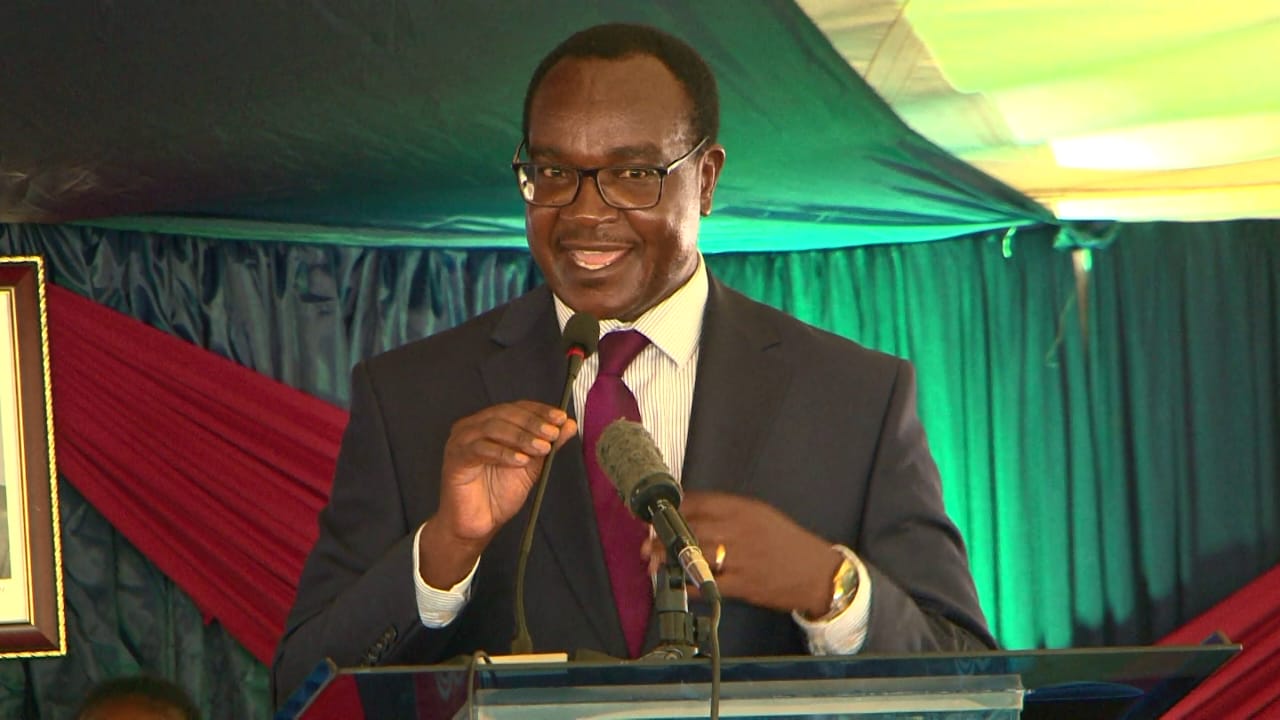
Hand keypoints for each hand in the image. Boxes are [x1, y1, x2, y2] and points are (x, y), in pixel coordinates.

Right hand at [420, 401, 575, 586]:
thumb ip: (547, 444)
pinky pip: (480, 449)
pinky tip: (521, 460)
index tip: (561, 417)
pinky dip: (503, 453)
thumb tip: (568, 425)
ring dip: (521, 437)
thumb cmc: (499, 494)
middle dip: (533, 423)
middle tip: (553, 433)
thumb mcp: (531, 466)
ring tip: (542, 448)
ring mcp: (461, 441)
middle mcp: (473, 427)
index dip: (540, 410)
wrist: (478, 524)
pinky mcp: (455, 458)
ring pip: (493, 428)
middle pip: (505, 414)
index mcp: (490, 423)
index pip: (517, 407)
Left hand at [642, 490, 841, 616]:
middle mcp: (739, 531)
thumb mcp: (762, 515)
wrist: (817, 573)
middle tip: (648, 540)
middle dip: (664, 534)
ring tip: (654, 561)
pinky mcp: (742, 584)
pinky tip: (677, 584)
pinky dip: (688, 584)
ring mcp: (740, 558)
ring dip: (669, 559)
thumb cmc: (787, 543)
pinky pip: (707, 584)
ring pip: (694, 555)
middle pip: (691, 528)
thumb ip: (730, 512)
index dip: (674, 508)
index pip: (700, 503)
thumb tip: (694, 510)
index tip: (657, 512)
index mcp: (744, 510)